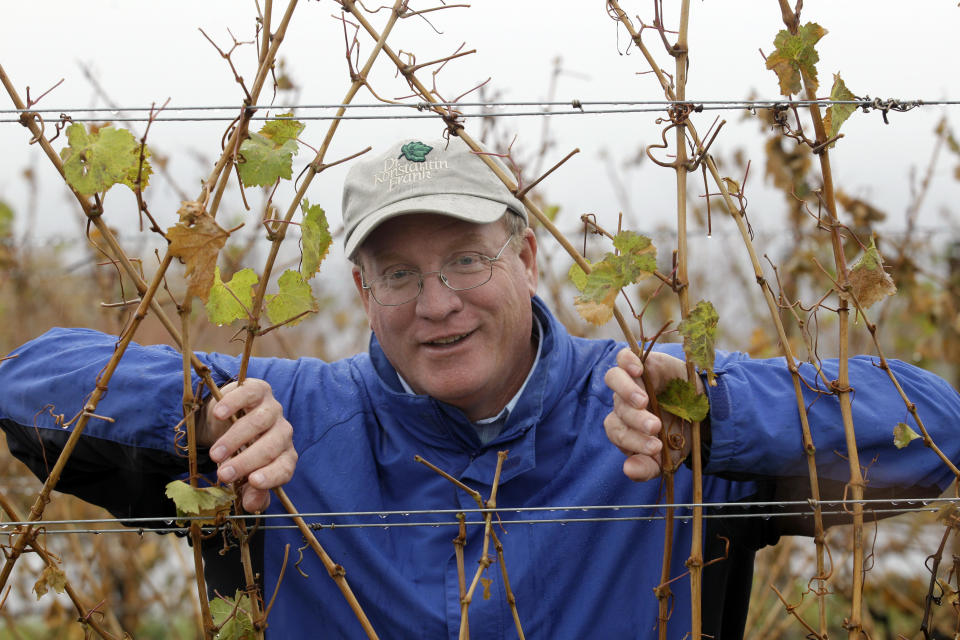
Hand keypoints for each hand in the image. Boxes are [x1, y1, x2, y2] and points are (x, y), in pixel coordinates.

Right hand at [199, 379, 296, 512]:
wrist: (225, 420)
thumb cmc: (239, 452)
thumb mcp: (244, 475)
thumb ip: (252, 493)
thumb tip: (252, 504)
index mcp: (284, 455)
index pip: (285, 467)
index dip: (271, 476)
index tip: (252, 482)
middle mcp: (282, 431)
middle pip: (272, 446)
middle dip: (247, 462)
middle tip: (223, 474)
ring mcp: (272, 408)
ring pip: (260, 422)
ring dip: (236, 439)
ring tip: (216, 453)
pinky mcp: (257, 390)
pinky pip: (249, 393)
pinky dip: (234, 403)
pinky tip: (219, 414)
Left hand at [603, 348, 699, 480]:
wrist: (704, 412)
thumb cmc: (680, 436)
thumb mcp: (667, 459)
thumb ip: (646, 467)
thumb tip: (628, 470)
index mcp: (624, 427)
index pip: (617, 432)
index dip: (632, 440)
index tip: (656, 448)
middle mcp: (623, 403)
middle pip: (619, 408)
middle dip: (636, 420)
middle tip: (656, 427)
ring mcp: (631, 381)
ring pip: (614, 380)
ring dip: (626, 391)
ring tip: (644, 401)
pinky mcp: (643, 363)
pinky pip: (623, 357)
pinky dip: (626, 361)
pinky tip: (637, 369)